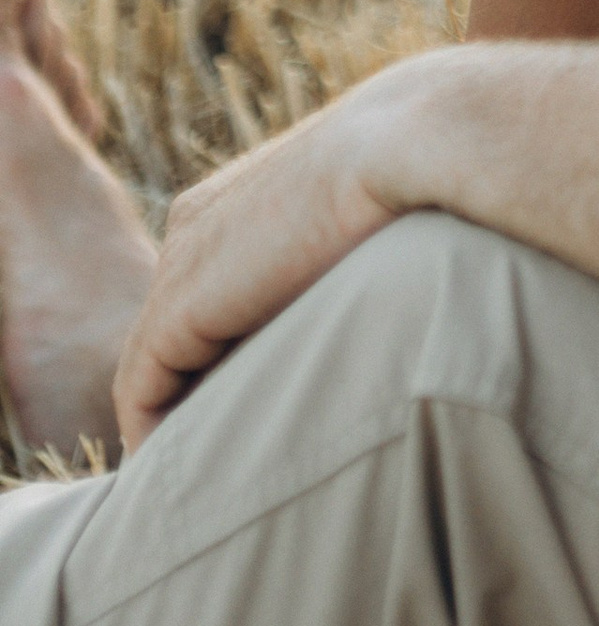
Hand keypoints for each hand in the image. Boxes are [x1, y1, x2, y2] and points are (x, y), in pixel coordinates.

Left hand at [113, 56, 446, 449]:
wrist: (413, 141)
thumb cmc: (429, 169)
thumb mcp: (379, 210)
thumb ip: (352, 254)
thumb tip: (394, 310)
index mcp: (241, 198)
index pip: (213, 287)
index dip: (227, 348)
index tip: (262, 404)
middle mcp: (195, 227)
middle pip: (180, 325)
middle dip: (197, 386)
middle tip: (233, 456)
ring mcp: (179, 266)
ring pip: (159, 361)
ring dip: (179, 419)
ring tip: (207, 483)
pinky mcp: (176, 311)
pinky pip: (143, 390)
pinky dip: (158, 436)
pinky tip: (188, 484)